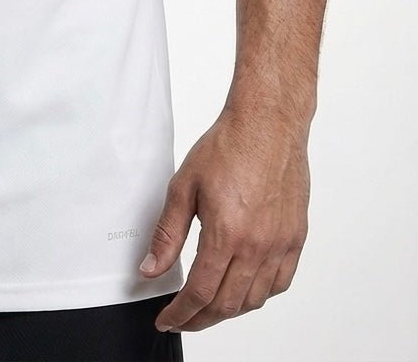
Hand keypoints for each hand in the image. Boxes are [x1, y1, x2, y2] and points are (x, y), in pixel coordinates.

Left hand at [138, 105, 309, 332]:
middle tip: (182, 318)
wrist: (267, 126)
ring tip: (208, 307)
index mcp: (227, 234)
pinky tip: (243, 290)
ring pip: (255, 299)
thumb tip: (151, 269)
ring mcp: (281, 244)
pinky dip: (259, 295)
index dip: (181, 314)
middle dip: (201, 319)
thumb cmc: (227, 147)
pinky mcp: (296, 238)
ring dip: (229, 310)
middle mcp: (258, 245)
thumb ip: (167, 234)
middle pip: (228, 304)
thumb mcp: (183, 187)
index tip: (168, 320)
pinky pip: (280, 283)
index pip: (202, 293)